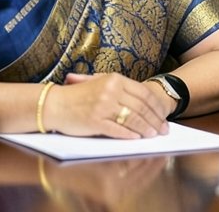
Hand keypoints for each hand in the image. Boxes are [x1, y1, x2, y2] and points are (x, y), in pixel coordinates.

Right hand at [41, 73, 169, 137]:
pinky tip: (137, 139)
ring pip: (132, 119)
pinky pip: (117, 129)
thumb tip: (144, 102)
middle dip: (155, 120)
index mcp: (115, 80)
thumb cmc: (79, 96)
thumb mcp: (101, 84)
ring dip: (145, 129)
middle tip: (163, 130)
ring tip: (153, 135)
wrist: (54, 104)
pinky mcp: (95, 121)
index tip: (164, 116)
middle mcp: (111, 91)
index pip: (144, 94)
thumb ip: (121, 89)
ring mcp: (103, 106)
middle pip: (141, 107)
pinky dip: (129, 135)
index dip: (156, 107)